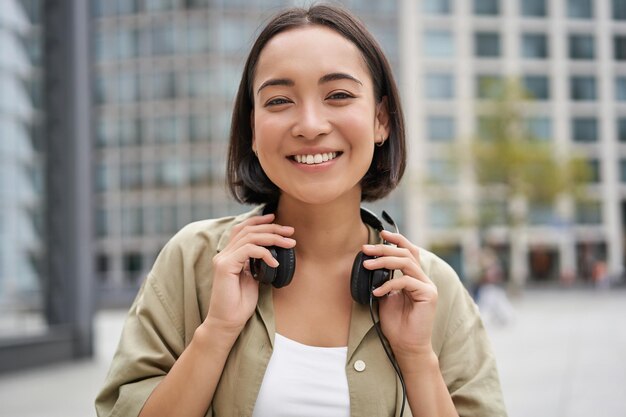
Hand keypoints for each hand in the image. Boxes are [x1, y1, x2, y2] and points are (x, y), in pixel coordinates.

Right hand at [207, 214, 295, 333]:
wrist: (228, 322)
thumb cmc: (240, 304)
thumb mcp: (253, 279)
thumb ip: (257, 264)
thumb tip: (272, 253)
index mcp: (229, 255)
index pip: (242, 229)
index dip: (259, 221)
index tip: (276, 218)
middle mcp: (224, 254)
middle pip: (248, 229)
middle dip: (272, 227)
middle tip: (290, 231)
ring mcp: (223, 259)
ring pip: (250, 237)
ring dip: (273, 238)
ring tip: (289, 243)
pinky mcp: (225, 266)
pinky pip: (249, 250)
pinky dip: (265, 253)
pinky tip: (275, 263)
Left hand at [361, 230, 437, 357]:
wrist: (405, 346)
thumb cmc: (396, 323)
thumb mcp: (385, 296)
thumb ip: (383, 279)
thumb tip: (371, 264)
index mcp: (414, 277)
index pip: (409, 251)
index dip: (397, 240)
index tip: (381, 233)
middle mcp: (423, 279)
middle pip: (406, 253)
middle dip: (384, 248)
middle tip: (365, 249)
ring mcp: (428, 286)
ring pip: (406, 263)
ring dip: (384, 261)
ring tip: (367, 266)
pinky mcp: (429, 295)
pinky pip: (406, 281)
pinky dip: (389, 284)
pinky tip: (377, 292)